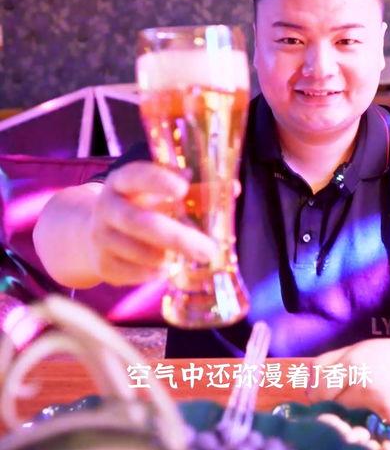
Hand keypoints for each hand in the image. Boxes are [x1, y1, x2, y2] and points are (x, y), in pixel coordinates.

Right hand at [89, 161, 216, 285]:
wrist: (97, 233)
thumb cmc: (142, 206)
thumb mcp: (161, 193)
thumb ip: (194, 190)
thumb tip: (232, 188)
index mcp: (122, 181)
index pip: (137, 175)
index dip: (158, 181)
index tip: (183, 189)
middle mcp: (107, 206)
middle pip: (140, 222)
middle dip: (177, 237)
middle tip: (209, 250)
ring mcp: (100, 236)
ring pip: (137, 252)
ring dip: (165, 257)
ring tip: (182, 257)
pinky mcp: (102, 264)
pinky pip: (132, 273)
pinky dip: (152, 274)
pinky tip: (164, 268)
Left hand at [312, 335, 389, 439]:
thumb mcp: (356, 350)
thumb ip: (326, 366)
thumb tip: (307, 393)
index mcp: (354, 366)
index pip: (317, 394)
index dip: (318, 397)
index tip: (325, 398)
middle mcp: (369, 390)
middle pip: (333, 415)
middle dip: (333, 415)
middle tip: (341, 411)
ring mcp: (387, 414)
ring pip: (353, 432)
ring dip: (352, 429)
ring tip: (360, 419)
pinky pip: (378, 441)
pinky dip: (375, 437)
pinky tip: (380, 426)